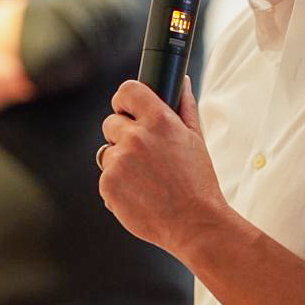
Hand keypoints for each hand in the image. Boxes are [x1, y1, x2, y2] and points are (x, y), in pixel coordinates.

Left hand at [98, 77, 229, 261]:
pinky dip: (118, 184)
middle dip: (123, 135)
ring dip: (120, 161)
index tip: (126, 109)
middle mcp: (135, 137)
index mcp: (159, 120)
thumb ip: (184, 106)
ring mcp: (118, 162)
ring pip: (107, 152)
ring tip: (146, 179)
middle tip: (144, 154)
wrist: (194, 223)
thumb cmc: (198, 182)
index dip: (125, 100)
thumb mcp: (195, 139)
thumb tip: (180, 80)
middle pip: (111, 122)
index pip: (127, 90)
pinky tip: (140, 194)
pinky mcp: (108, 185)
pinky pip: (106, 177)